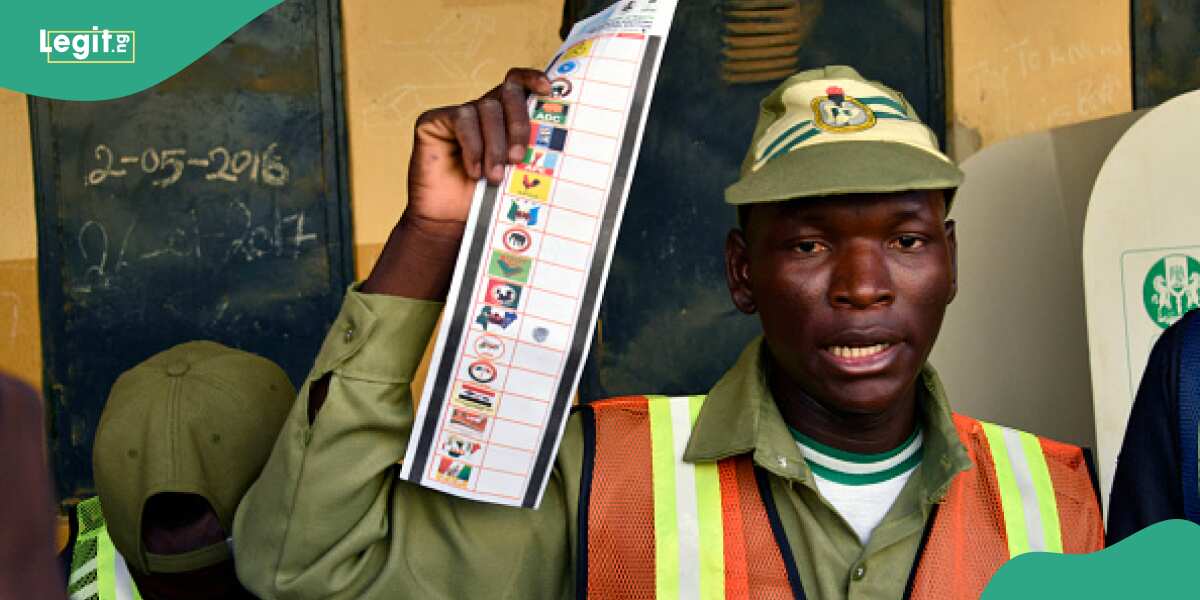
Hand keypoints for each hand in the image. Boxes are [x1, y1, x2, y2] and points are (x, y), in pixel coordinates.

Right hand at [405, 68, 551, 226]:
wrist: (447, 221)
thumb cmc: (484, 200)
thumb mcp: (514, 174)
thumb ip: (528, 151)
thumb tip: (554, 137)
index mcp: (505, 119)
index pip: (518, 86)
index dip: (532, 79)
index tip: (548, 90)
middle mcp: (482, 112)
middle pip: (508, 93)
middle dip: (519, 124)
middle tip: (518, 158)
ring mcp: (458, 114)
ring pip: (486, 109)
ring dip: (494, 145)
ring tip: (494, 176)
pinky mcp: (433, 121)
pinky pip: (462, 120)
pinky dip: (473, 147)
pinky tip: (474, 171)